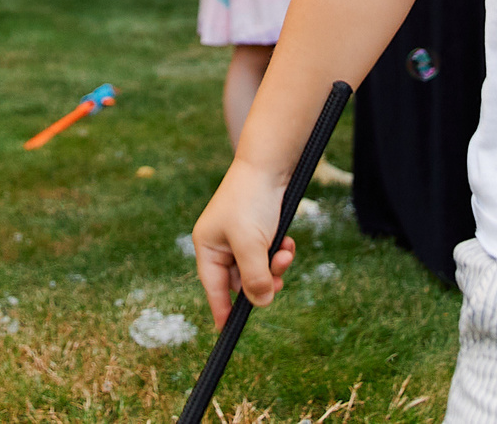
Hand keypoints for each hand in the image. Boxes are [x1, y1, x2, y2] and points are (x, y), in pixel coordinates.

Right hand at [192, 162, 295, 326]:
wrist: (270, 165)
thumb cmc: (251, 201)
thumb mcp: (251, 244)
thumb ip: (254, 277)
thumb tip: (261, 304)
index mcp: (208, 246)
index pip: (213, 287)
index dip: (221, 309)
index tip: (226, 332)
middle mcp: (221, 244)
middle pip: (241, 281)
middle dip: (263, 280)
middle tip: (279, 278)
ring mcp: (240, 238)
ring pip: (258, 269)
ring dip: (275, 266)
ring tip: (286, 251)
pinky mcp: (258, 231)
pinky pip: (269, 255)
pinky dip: (280, 252)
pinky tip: (288, 241)